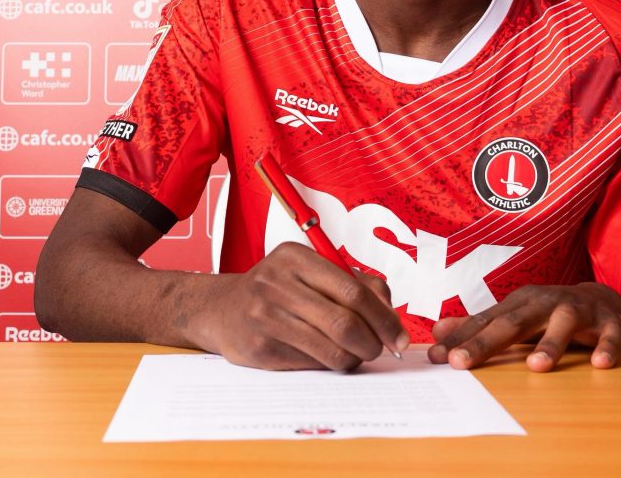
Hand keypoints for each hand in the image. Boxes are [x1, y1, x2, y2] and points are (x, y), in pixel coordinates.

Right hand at [191, 242, 408, 370]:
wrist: (222, 309)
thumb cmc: (278, 289)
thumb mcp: (310, 271)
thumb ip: (354, 284)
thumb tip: (391, 317)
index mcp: (295, 257)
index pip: (353, 291)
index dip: (383, 317)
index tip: (399, 335)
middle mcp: (277, 283)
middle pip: (344, 322)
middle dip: (373, 342)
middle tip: (382, 349)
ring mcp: (265, 316)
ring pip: (330, 349)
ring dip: (355, 357)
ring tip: (357, 353)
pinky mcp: (259, 348)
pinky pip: (311, 364)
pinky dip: (330, 364)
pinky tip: (329, 356)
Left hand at [428, 283, 620, 371]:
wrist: (603, 301)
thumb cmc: (548, 314)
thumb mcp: (513, 317)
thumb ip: (478, 327)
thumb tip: (436, 333)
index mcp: (520, 303)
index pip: (486, 322)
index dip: (460, 340)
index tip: (437, 359)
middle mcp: (545, 303)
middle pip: (514, 322)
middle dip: (486, 342)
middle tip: (462, 363)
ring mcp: (578, 310)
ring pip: (564, 323)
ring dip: (551, 343)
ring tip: (537, 366)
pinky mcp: (610, 322)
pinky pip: (610, 334)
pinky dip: (606, 347)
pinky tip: (600, 364)